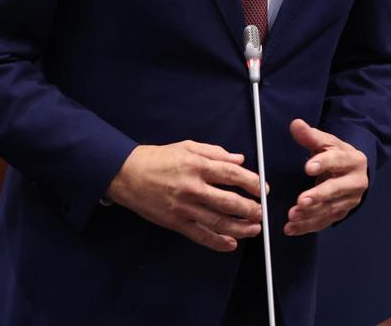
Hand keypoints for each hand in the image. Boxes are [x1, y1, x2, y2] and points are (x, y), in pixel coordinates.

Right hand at [105, 141, 263, 251]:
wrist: (126, 174)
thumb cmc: (157, 158)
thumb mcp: (187, 147)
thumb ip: (215, 153)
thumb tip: (239, 160)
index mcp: (197, 166)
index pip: (232, 175)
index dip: (252, 183)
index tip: (263, 189)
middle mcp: (192, 188)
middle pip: (229, 202)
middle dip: (251, 209)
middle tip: (262, 212)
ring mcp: (184, 208)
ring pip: (218, 222)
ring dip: (240, 228)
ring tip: (254, 229)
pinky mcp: (176, 222)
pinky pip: (200, 235)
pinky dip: (218, 242)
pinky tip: (231, 243)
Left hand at [284, 119, 367, 235]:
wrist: (354, 171)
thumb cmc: (337, 155)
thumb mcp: (327, 142)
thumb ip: (311, 136)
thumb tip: (296, 124)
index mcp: (353, 160)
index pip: (338, 161)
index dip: (323, 163)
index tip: (307, 167)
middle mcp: (356, 182)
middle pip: (336, 189)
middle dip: (318, 196)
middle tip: (301, 201)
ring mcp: (349, 200)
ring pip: (329, 208)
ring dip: (310, 214)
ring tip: (292, 216)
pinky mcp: (341, 213)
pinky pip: (324, 222)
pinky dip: (307, 226)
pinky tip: (291, 228)